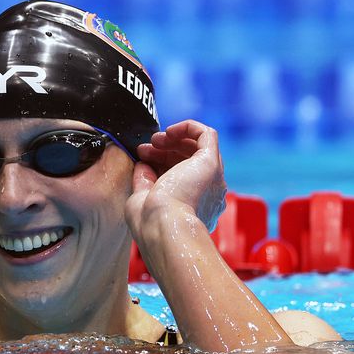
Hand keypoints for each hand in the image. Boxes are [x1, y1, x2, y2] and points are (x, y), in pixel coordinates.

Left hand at [125, 119, 226, 240]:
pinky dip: (188, 127)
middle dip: (165, 149)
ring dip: (175, 138)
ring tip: (155, 140)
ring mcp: (212, 178)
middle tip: (145, 148)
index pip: (181, 175)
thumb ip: (144, 180)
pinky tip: (170, 131)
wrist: (164, 227)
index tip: (142, 158)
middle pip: (190, 160)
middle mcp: (208, 193)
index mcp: (194, 206)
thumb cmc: (151, 223)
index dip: (160, 161)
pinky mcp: (211, 163)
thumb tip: (143, 163)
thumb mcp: (141, 199)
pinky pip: (207, 135)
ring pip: (199, 147)